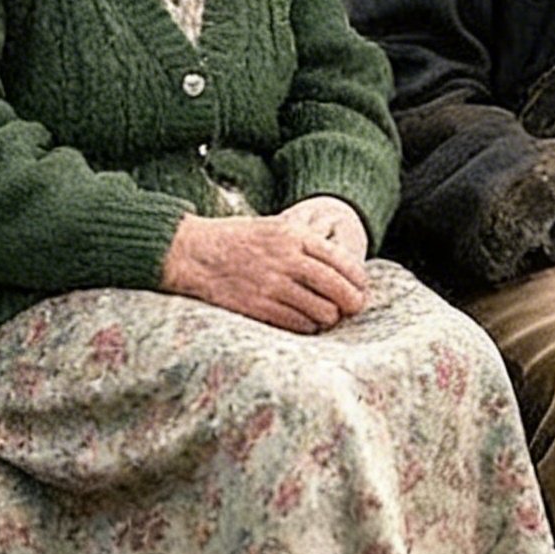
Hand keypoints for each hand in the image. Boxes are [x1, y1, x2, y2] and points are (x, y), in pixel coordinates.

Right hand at [162, 201, 368, 332]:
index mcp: (294, 236)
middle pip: (338, 289)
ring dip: (329, 317)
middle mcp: (287, 260)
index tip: (361, 288)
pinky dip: (308, 326)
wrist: (193, 252)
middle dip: (352, 302)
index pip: (343, 261)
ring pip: (322, 311)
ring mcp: (273, 285)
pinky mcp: (259, 307)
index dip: (358, 280)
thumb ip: (308, 242)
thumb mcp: (276, 227)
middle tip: (352, 308)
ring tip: (325, 316)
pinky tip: (305, 322)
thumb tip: (344, 267)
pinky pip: (299, 324)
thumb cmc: (237, 239)